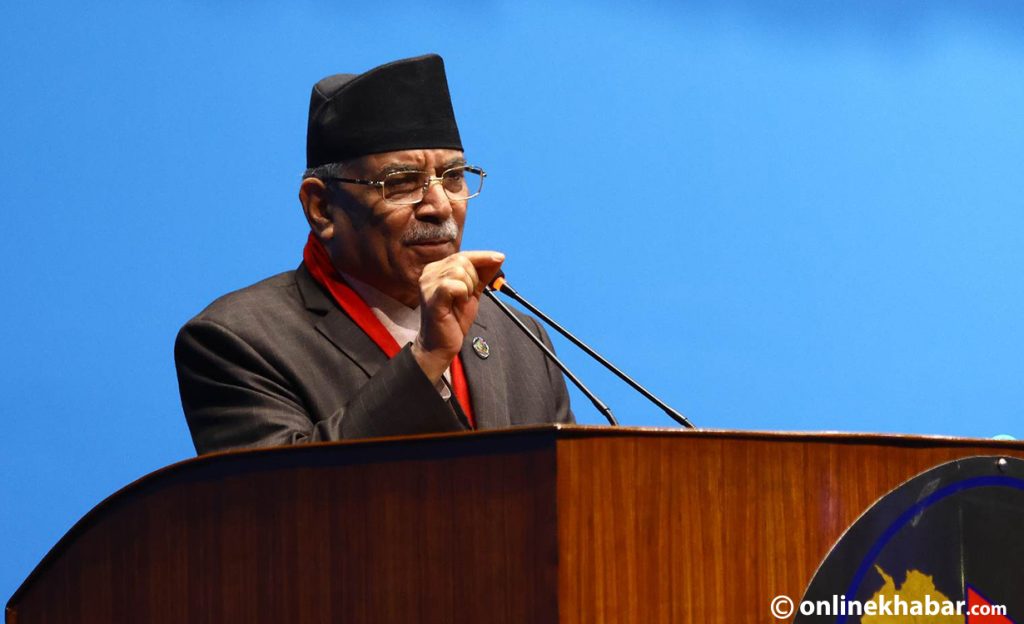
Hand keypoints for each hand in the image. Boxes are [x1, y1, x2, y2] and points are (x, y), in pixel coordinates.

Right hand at [411, 251, 504, 381]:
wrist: (441, 344)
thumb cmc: (453, 318)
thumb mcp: (472, 292)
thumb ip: (482, 274)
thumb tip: (498, 257)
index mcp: (436, 269)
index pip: (463, 255)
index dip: (482, 257)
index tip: (499, 257)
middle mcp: (429, 273)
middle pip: (462, 261)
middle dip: (474, 278)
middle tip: (468, 295)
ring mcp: (428, 284)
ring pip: (459, 272)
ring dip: (468, 288)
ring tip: (461, 301)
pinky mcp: (432, 297)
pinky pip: (455, 285)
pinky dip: (463, 294)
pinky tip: (458, 303)